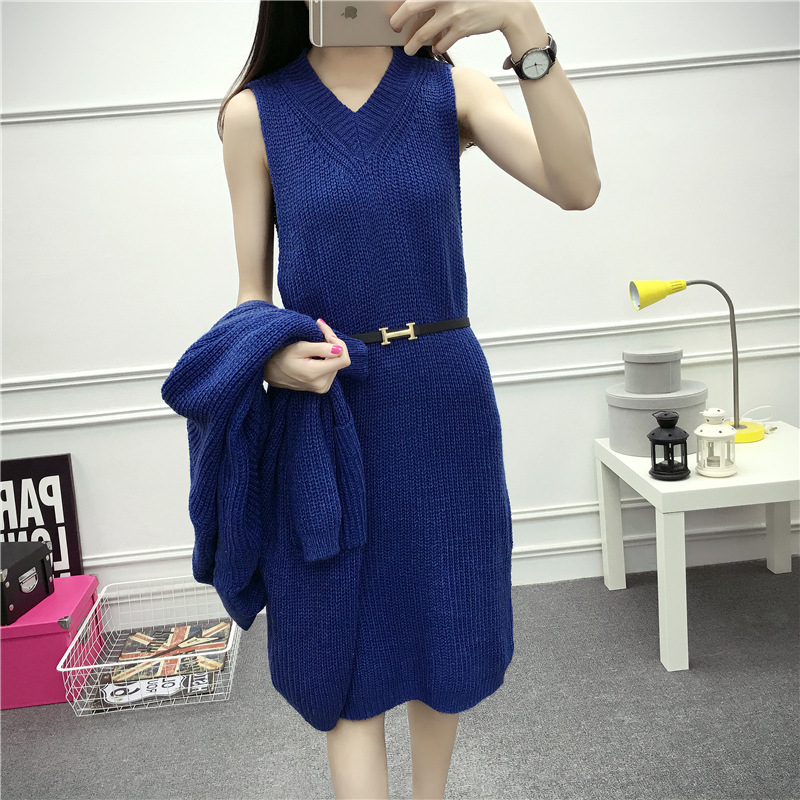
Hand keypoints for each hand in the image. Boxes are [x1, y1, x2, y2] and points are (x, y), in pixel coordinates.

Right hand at [263, 318, 350, 392]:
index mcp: (316, 375)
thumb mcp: (299, 347)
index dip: (339, 343)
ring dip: (330, 351)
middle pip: (340, 360)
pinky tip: (315, 353)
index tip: (326, 334)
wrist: (269, 370)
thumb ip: (321, 348)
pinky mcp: (321, 387)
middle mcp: (321, 385)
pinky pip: (331, 369)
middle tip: (319, 332)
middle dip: (332, 344)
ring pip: (337, 364)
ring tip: (314, 344)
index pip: (344, 359)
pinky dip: (327, 358)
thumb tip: (339, 349)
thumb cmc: (280, 356)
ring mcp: (322, 388)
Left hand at [389, 0, 529, 55]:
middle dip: (398, 21)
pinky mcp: (461, 29)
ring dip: (414, 44)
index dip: (400, 6)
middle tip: (395, 30)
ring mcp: (453, 13)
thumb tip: (418, 7)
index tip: (394, 13)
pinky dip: (436, 47)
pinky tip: (436, 47)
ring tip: (410, 49)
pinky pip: (441, 43)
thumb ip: (440, 0)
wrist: (506, 7)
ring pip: (423, 33)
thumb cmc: (480, 0)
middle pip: (411, 8)